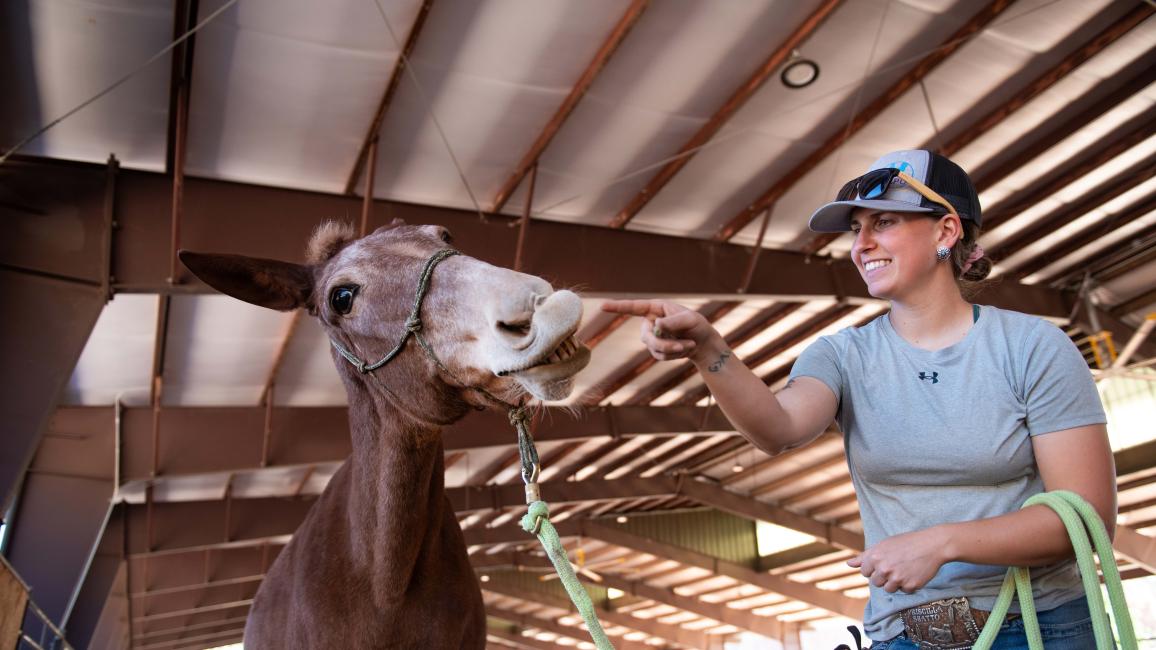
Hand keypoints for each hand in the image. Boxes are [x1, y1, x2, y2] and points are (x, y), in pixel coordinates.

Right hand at [600, 299, 718, 362]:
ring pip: (654, 348)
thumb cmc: (697, 326)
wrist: (704, 343)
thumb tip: (656, 325)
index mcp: (656, 308)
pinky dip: (675, 355)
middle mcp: (651, 322)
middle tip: (682, 345)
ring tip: (690, 344)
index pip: (634, 307)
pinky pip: (659, 356)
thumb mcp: (689, 320)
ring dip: (673, 349)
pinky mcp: (656, 349)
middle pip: (646, 336)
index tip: (602, 306)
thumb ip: (673, 322)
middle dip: (663, 343)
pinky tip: (685, 349)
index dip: (618, 307)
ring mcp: (652, 337)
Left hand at [847, 527, 948, 593]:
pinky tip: (914, 573)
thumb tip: (848, 564)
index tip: (884, 563)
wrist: (932, 544)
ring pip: (889, 589)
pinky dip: (908, 584)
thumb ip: (864, 556)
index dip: (874, 569)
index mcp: (875, 557)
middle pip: (876, 583)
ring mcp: (897, 578)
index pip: (865, 572)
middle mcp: (884, 569)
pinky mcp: (910, 586)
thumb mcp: (883, 545)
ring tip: (904, 570)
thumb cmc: (906, 543)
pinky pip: (904, 591)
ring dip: (895, 583)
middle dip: (884, 577)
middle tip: (896, 566)